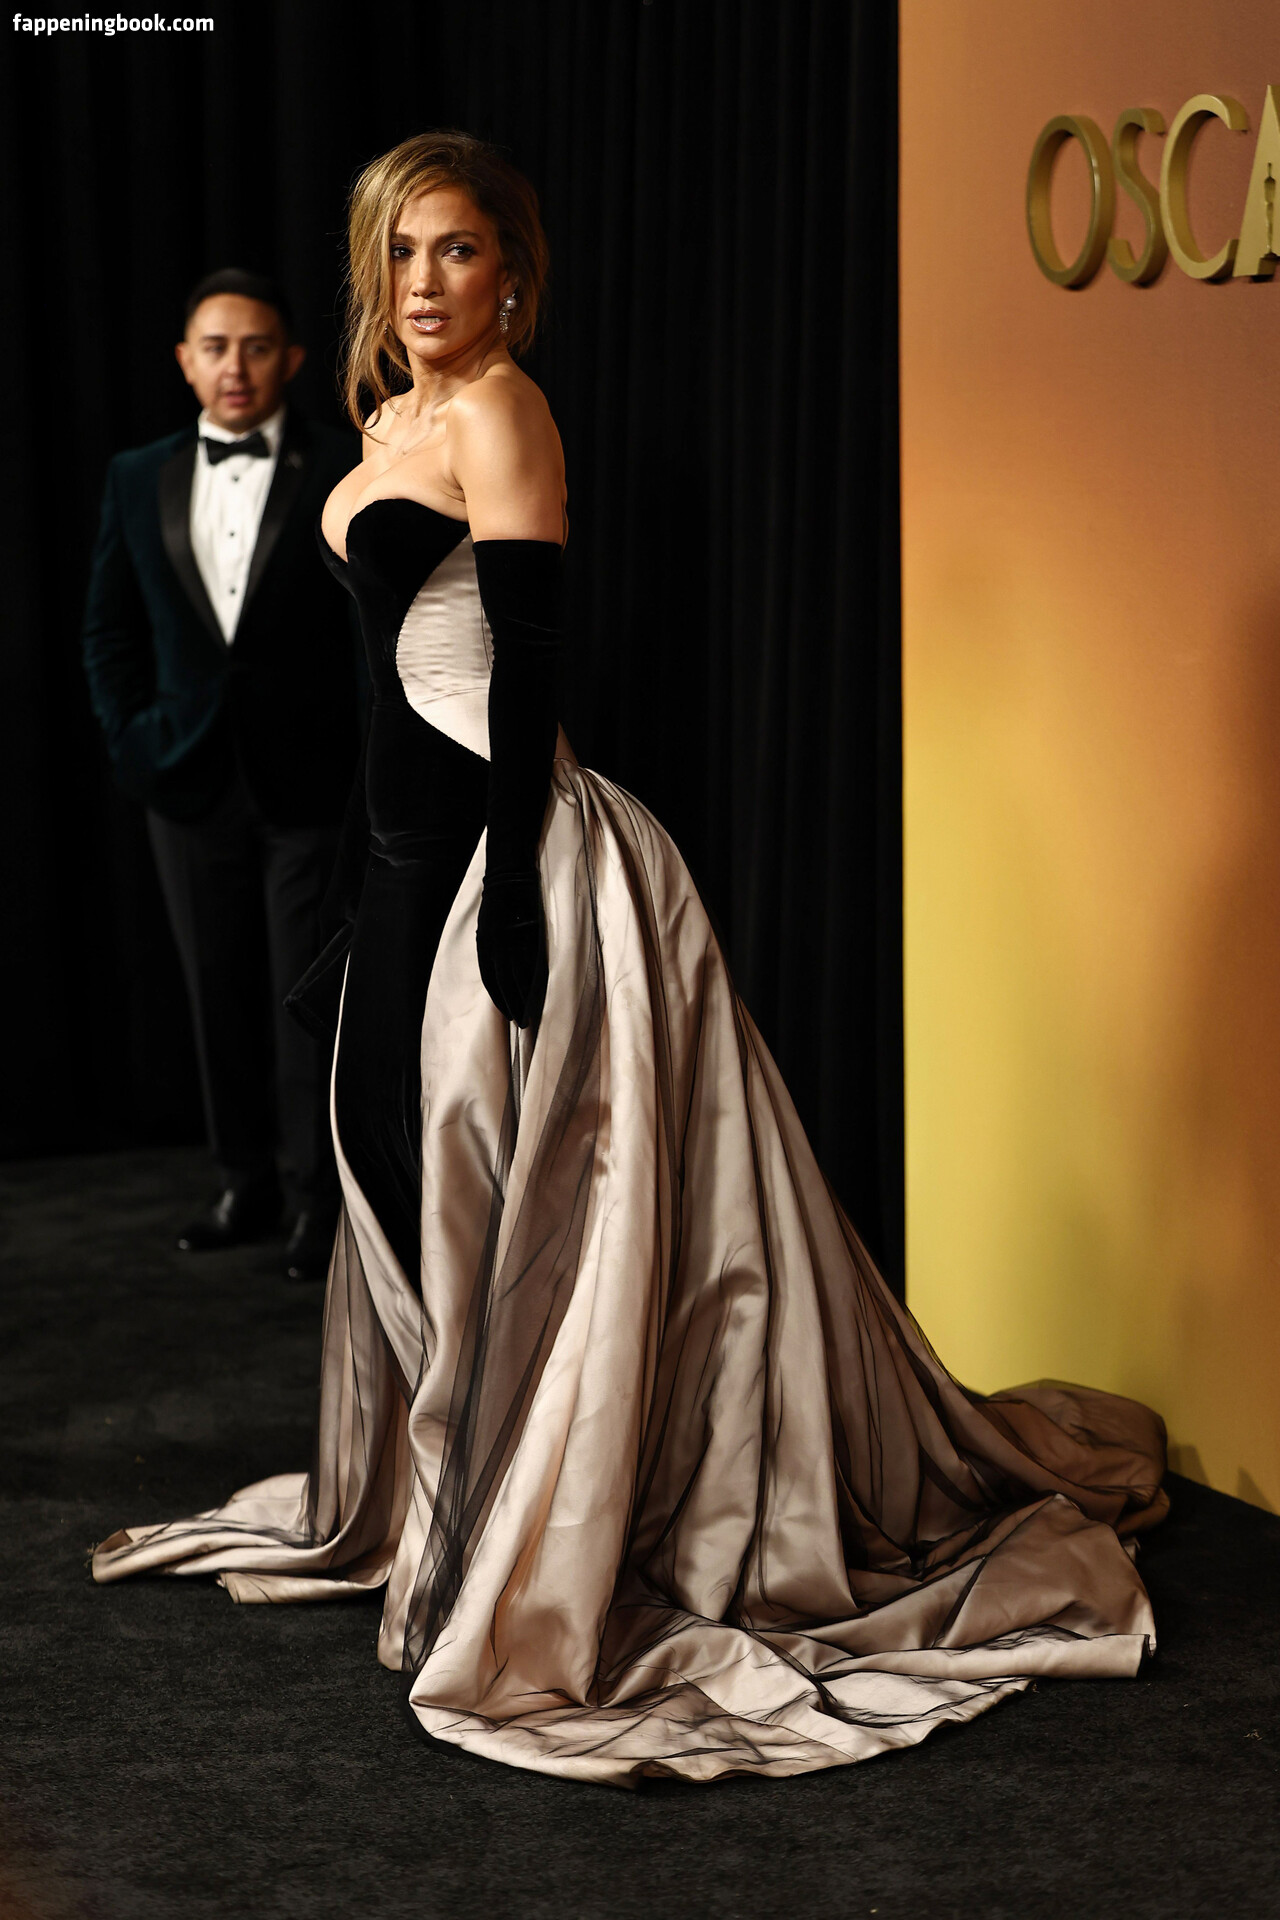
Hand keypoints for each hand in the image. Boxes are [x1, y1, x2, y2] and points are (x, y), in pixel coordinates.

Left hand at [476, 871, 547, 1027]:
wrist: (509, 877)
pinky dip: (536, 983)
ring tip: (531, 1015)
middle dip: (512, 1006)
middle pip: (504, 985)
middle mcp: (496, 949)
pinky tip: (540, 994)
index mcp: (484, 946)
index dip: (499, 999)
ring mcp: (514, 944)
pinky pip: (533, 966)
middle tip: (522, 1022)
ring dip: (525, 1000)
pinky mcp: (530, 938)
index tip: (507, 1012)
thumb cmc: (497, 900)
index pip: (491, 981)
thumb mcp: (486, 925)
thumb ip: (491, 946)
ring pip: (519, 980)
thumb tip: (498, 965)